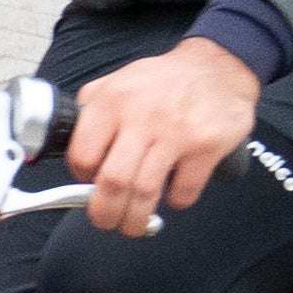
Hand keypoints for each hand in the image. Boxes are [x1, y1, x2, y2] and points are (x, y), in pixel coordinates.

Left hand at [59, 37, 263, 236]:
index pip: (83, 154)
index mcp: (112, 102)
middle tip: (106, 221)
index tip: (88, 184)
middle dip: (104, 213)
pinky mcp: (205, 148)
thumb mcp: (117, 80)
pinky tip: (172, 194)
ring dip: (136, 219)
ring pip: (145, 192)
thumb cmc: (163, 81)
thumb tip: (75, 150)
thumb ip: (92, 109)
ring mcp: (175, 133)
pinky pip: (183, 191)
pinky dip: (175, 202)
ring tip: (134, 225)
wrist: (217, 67)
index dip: (82, 178)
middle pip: (113, 181)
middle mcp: (141, 117)